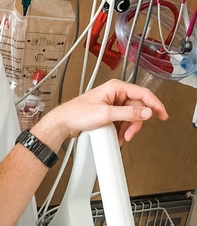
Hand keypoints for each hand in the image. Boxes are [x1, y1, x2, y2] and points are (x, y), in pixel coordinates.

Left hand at [36, 78, 167, 145]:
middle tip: (130, 133)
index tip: (162, 114)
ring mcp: (112, 104)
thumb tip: (146, 113)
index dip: (154, 104)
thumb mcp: (106, 114)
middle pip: (136, 108)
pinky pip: (121, 121)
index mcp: (115, 88)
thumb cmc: (77, 113)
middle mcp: (115, 94)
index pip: (142, 94)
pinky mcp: (108, 113)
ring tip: (120, 137)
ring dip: (127, 128)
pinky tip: (116, 136)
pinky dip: (121, 129)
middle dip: (135, 123)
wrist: (64, 123)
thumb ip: (128, 114)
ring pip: (129, 117)